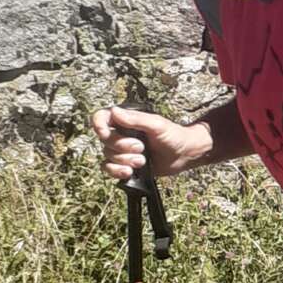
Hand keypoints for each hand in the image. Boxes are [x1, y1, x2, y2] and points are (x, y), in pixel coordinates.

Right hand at [92, 103, 209, 185]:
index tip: (105, 132)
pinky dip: (117, 171)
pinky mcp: (125, 164)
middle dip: (122, 147)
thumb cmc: (173, 135)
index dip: (98, 125)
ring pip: (108, 155)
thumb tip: (114, 111)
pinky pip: (109, 168)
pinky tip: (130, 171)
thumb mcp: (156, 124)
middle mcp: (121, 134)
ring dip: (125, 160)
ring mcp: (122, 150)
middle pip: (105, 140)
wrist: (184, 155)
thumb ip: (135, 119)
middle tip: (141, 147)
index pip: (101, 117)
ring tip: (143, 160)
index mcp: (126, 120)